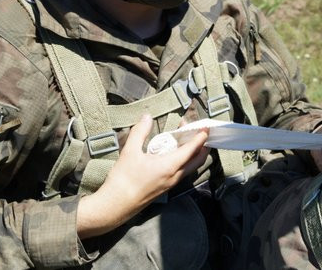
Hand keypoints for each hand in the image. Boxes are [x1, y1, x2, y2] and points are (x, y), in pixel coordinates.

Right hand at [77, 114, 208, 237]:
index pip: (192, 149)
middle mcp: (175, 176)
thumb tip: (147, 117)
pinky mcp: (165, 188)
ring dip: (193, 154)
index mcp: (170, 166)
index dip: (200, 137)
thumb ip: (140, 132)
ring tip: (186, 140)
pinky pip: (182, 172)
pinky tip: (173, 154)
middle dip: (202, 145)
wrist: (116, 205)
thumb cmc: (123, 179)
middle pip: (198, 160)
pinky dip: (184, 161)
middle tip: (197, 132)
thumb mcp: (130, 151)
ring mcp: (171, 183)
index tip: (206, 127)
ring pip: (190, 167)